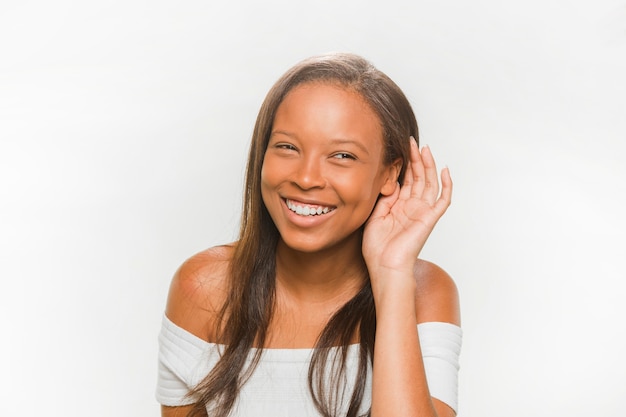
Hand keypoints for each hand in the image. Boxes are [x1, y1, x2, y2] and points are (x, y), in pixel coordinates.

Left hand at [362, 137, 451, 281]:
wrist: (385, 267)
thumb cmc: (377, 249)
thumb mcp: (375, 216)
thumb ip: (384, 198)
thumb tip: (391, 181)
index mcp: (399, 207)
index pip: (405, 181)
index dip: (404, 165)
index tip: (400, 149)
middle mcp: (412, 208)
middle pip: (418, 178)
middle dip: (415, 159)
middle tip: (412, 142)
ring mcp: (422, 212)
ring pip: (429, 184)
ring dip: (428, 166)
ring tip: (424, 149)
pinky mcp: (429, 219)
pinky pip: (443, 200)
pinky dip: (446, 185)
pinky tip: (445, 171)